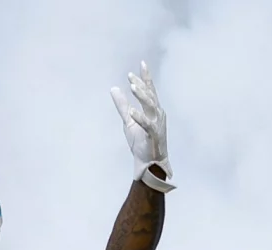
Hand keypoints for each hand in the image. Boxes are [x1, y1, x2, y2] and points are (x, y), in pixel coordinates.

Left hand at [111, 61, 173, 192]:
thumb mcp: (129, 121)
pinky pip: (148, 125)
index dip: (146, 77)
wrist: (148, 163)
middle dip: (142, 85)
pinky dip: (140, 118)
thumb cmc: (141, 142)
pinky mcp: (154, 136)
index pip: (150, 90)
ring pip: (151, 106)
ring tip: (132, 86)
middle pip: (150, 95)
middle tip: (131, 77)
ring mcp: (157, 125)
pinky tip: (132, 112)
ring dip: (142, 96)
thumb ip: (122, 105)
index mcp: (153, 110)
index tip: (141, 64)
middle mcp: (157, 115)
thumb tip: (113, 88)